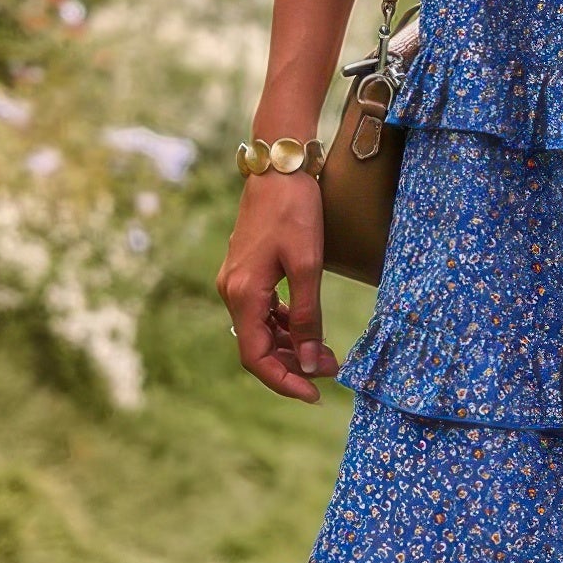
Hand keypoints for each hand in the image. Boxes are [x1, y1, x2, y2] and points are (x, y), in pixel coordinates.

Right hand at [216, 173, 338, 402]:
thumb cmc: (294, 212)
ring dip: (290, 346)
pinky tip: (306, 327)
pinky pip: (261, 311)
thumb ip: (307, 317)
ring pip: (259, 330)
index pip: (256, 357)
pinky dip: (283, 325)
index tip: (315, 394)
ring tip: (325, 353)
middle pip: (257, 347)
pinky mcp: (245, 271)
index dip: (284, 381)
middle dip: (292, 365)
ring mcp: (236, 281)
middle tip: (331, 371)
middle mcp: (232, 291)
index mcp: (243, 294)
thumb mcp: (308, 266)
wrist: (278, 168)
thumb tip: (312, 363)